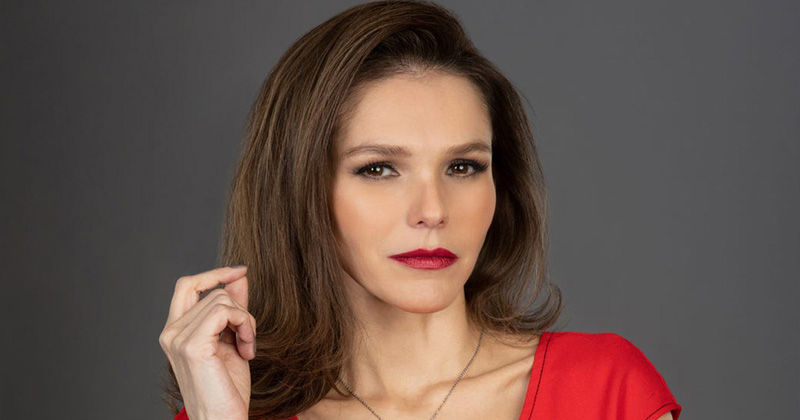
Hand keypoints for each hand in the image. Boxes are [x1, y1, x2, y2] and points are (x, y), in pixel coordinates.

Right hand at [159, 266, 255, 419]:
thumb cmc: (227, 389)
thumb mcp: (233, 340)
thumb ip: (232, 310)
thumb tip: (238, 278)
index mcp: (175, 331)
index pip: (188, 285)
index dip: (215, 273)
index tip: (241, 270)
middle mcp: (171, 333)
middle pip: (213, 292)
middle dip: (240, 309)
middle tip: (248, 337)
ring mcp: (178, 338)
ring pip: (223, 300)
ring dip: (246, 321)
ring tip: (247, 348)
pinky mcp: (192, 345)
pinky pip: (225, 311)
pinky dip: (245, 325)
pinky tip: (247, 350)